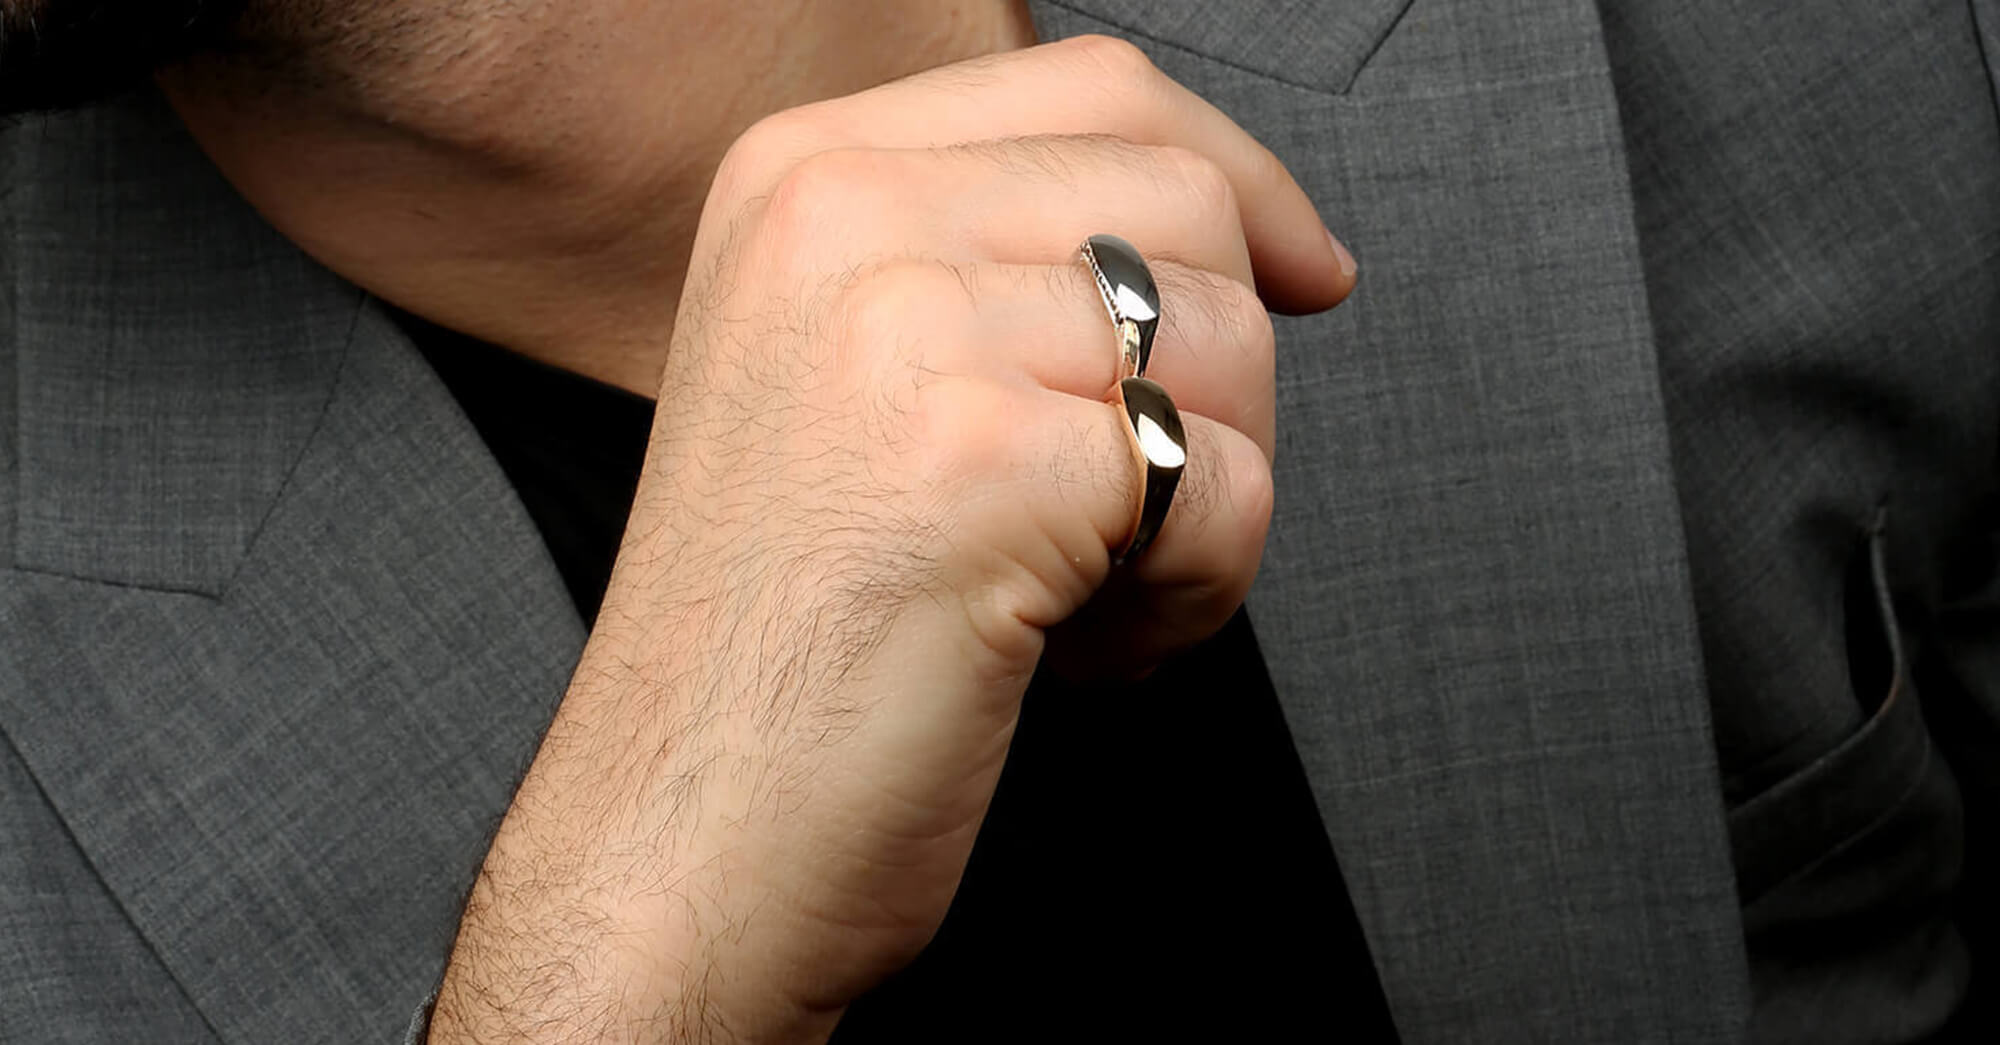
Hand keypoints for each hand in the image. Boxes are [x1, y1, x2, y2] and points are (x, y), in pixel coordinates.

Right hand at [432, 35, 1351, 1042]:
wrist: (684, 843)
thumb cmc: (782, 644)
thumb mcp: (849, 382)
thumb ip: (989, 265)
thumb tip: (1233, 229)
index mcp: (799, 178)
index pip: (1098, 90)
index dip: (1239, 178)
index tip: (1302, 272)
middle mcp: (838, 220)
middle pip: (1186, 207)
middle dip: (1218, 376)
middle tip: (1128, 513)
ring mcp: (905, 333)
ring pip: (1226, 345)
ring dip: (1201, 499)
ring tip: (1081, 595)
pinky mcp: (986, 468)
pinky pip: (1219, 485)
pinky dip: (1196, 594)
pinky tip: (1079, 651)